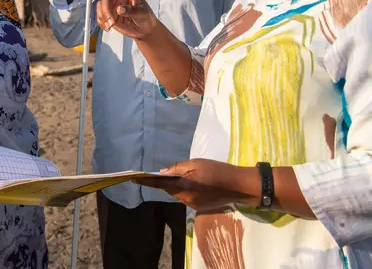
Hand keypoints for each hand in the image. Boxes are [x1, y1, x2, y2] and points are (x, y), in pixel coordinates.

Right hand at [95, 0, 158, 39]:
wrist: (144, 30)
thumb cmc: (146, 17)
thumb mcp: (143, 13)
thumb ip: (132, 11)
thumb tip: (120, 9)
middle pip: (105, 0)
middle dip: (106, 11)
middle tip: (112, 22)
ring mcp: (112, 8)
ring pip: (100, 8)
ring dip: (103, 17)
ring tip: (111, 25)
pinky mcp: (109, 17)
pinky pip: (100, 17)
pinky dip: (102, 23)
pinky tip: (108, 28)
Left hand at [135, 159, 253, 212]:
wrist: (238, 186)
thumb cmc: (217, 170)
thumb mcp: (197, 163)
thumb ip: (178, 168)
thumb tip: (162, 173)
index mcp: (183, 186)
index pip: (159, 184)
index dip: (145, 182)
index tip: (132, 179)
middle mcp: (185, 198)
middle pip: (169, 189)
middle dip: (165, 182)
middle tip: (166, 172)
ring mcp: (192, 205)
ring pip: (177, 194)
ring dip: (177, 186)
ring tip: (187, 176)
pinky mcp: (199, 208)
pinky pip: (186, 198)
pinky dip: (186, 191)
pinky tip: (196, 184)